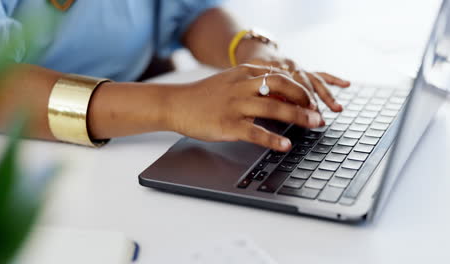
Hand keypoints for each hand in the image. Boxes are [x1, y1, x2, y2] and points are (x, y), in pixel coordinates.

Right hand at [167, 64, 323, 151]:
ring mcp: (235, 105)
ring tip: (314, 124)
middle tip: (319, 112)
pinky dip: (273, 139)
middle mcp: (242, 86)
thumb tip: (282, 97)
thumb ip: (254, 85)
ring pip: (273, 107)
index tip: (314, 100)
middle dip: (305, 99)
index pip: (281, 75)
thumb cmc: (205, 96)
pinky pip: (255, 132)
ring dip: (297, 116)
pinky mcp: (228, 124)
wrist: (176, 103)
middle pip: (282, 86)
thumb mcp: (231, 81)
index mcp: (245, 73)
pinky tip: (285, 146)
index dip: (302, 88)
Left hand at [236, 40, 350, 111]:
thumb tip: (277, 105)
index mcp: (275, 72)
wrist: (253, 55)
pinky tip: (346, 84)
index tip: (304, 115)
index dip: (297, 102)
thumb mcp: (252, 85)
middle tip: (318, 119)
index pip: (289, 88)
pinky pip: (320, 74)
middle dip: (313, 103)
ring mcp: (298, 69)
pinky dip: (333, 80)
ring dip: (327, 96)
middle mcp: (289, 68)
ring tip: (337, 108)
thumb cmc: (250, 77)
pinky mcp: (303, 70)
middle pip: (304, 86)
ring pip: (314, 81)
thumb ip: (264, 94)